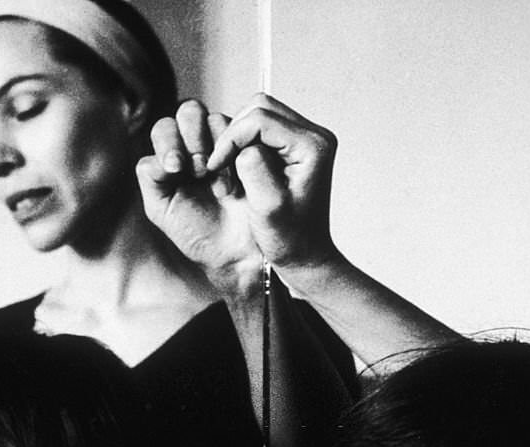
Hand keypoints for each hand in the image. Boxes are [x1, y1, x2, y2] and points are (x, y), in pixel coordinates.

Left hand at [136, 100, 262, 299]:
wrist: (235, 253)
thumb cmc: (198, 234)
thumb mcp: (161, 209)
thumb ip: (151, 178)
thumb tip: (158, 157)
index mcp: (173, 157)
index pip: (165, 130)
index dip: (168, 143)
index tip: (176, 167)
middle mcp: (197, 146)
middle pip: (189, 113)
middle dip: (191, 136)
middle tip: (198, 169)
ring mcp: (225, 146)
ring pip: (214, 118)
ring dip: (213, 145)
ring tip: (217, 180)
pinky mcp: (249, 152)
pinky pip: (239, 135)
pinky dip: (233, 152)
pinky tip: (233, 182)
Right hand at [207, 93, 338, 270]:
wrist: (305, 255)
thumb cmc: (290, 239)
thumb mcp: (268, 208)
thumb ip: (254, 170)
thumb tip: (243, 146)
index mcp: (313, 146)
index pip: (261, 119)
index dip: (231, 138)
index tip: (214, 165)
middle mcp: (315, 136)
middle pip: (261, 108)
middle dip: (234, 133)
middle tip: (220, 164)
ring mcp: (307, 139)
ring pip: (260, 115)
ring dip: (238, 138)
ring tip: (230, 168)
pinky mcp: (296, 147)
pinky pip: (263, 130)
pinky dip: (245, 144)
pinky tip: (240, 169)